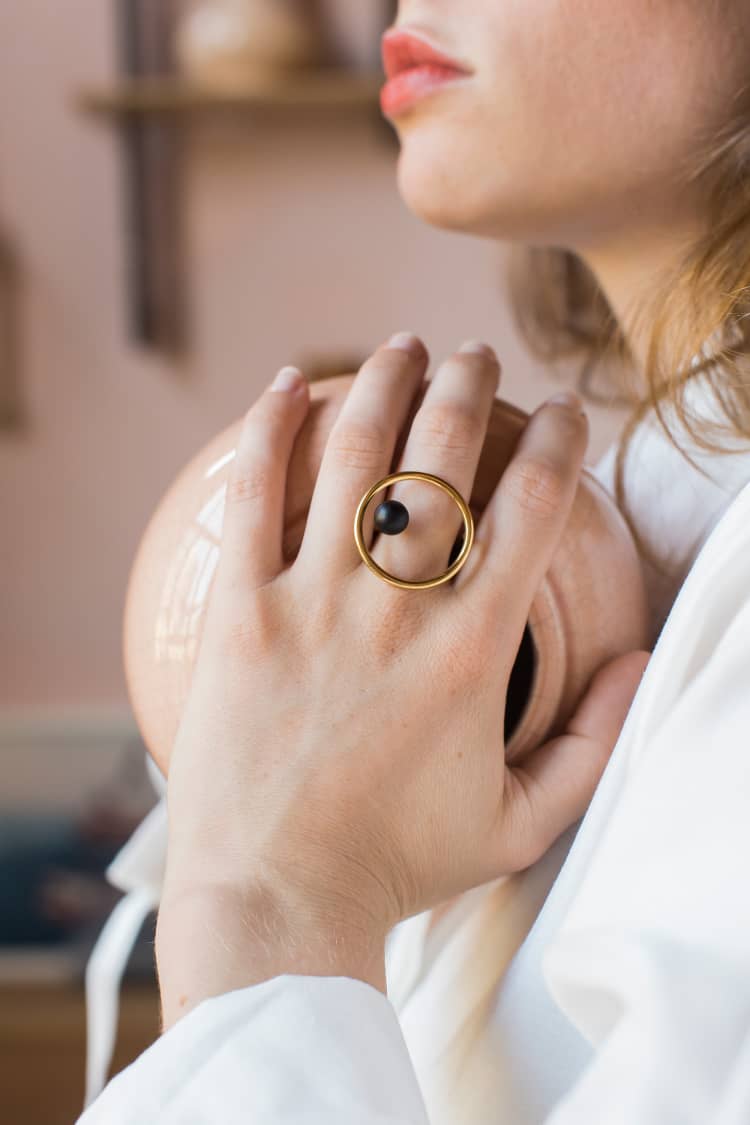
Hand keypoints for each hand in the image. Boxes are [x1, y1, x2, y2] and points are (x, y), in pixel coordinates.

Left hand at [155, 333, 649, 1026]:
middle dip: (469, 386)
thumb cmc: (398, 864)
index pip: (533, 511)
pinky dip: (269, 430)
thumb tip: (635, 662)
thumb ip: (594, 744)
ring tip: (402, 345)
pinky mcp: (241, 615)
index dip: (558, 443)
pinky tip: (287, 385)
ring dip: (384, 383)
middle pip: (445, 459)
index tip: (565, 410)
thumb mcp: (520, 824)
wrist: (277, 899)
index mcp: (474, 651)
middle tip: (475, 353)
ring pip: (357, 457)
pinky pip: (253, 497)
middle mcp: (399, 609)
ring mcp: (313, 604)